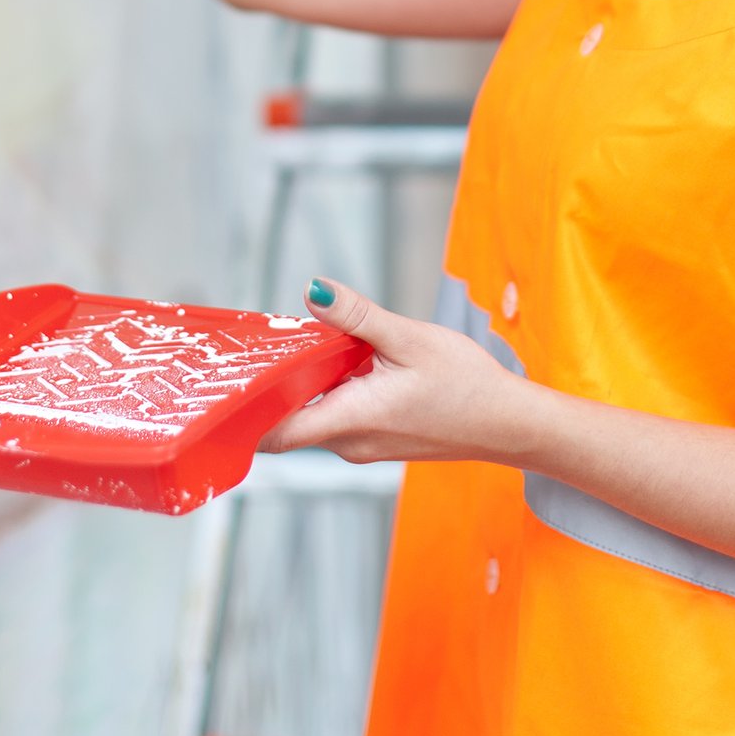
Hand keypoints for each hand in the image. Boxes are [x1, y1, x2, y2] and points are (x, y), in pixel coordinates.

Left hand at [258, 278, 529, 464]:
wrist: (509, 424)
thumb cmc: (467, 385)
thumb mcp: (410, 338)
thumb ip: (357, 317)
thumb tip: (313, 290)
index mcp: (351, 419)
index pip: (275, 433)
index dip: (244, 413)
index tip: (225, 383)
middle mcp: (350, 442)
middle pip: (289, 420)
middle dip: (273, 383)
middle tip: (261, 341)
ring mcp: (364, 445)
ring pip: (314, 415)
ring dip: (305, 383)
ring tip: (301, 341)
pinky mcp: (377, 438)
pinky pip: (337, 416)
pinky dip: (329, 390)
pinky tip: (340, 358)